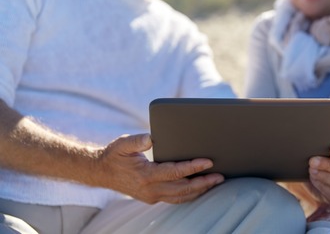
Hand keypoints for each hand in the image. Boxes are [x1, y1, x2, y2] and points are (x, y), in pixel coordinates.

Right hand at [93, 134, 223, 203]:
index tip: (209, 162)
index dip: (193, 167)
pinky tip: (200, 188)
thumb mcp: (123, 144)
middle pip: (183, 188)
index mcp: (146, 175)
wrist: (101, 172)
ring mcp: (151, 196)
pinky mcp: (152, 198)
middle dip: (203, 182)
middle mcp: (150, 189)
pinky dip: (190, 194)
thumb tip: (152, 137)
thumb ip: (137, 140)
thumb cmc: (114, 155)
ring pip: (181, 196)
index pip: (175, 172)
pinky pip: (175, 199)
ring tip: (215, 182)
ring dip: (200, 190)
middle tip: (220, 176)